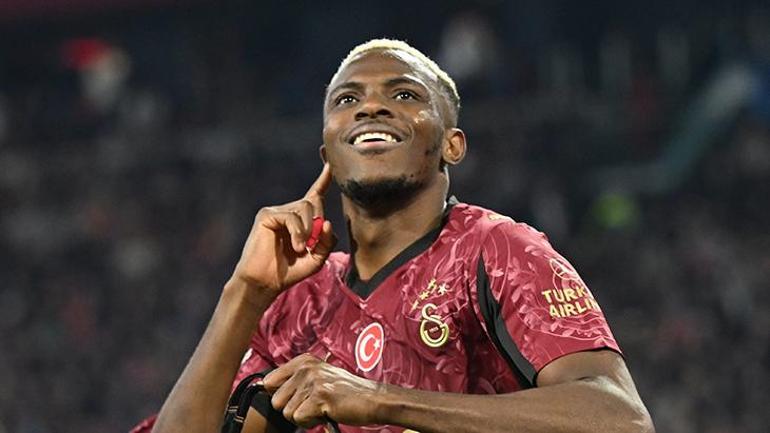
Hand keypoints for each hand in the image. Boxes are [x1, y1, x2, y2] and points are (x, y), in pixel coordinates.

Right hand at [231, 163, 335, 294]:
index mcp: (302, 219)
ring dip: (308, 230)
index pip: (315, 193)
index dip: (324, 178)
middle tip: (311, 244)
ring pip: (305, 208)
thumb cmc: (289, 271)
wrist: (265, 282)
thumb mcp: (317, 258)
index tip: (331, 162)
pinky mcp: (267, 215)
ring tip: (302, 248)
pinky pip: (291, 216)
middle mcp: (289, 211)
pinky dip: (297, 232)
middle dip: (318, 223)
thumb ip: (327, 242)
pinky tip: (296, 246)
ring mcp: (277, 211)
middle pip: (315, 202)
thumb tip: (327, 222)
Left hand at [263, 354, 383, 427]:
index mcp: (304, 361)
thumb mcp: (319, 377)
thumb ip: (294, 380)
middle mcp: (306, 367)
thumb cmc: (346, 393)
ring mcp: (313, 381)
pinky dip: (312, 422)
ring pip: (287, 413)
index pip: (269, 381)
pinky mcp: (320, 396)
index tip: (297, 399)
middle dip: (293, 410)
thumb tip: (264, 386)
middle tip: (313, 406)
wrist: (373, 399)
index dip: (281, 396)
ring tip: (322, 408)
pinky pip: (299, 418)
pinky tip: (326, 413)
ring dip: (304, 417)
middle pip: (276, 401)